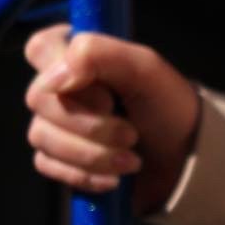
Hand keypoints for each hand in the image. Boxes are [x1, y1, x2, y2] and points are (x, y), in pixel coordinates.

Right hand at [24, 24, 199, 214]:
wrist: (186, 164)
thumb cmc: (169, 109)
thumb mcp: (147, 69)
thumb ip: (99, 54)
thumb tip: (56, 78)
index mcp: (80, 56)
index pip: (41, 47)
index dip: (63, 73)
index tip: (106, 96)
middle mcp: (62, 87)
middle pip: (39, 99)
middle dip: (91, 124)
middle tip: (132, 133)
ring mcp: (56, 123)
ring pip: (42, 136)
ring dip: (93, 154)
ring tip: (132, 159)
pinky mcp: (58, 158)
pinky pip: (47, 165)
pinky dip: (84, 175)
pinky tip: (114, 178)